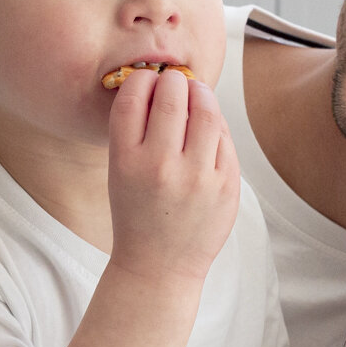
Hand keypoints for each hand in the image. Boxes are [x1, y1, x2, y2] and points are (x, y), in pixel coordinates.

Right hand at [106, 67, 239, 287]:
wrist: (159, 267)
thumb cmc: (137, 215)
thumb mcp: (119, 173)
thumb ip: (135, 131)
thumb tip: (159, 84)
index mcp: (127, 161)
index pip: (133, 98)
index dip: (142, 79)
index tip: (147, 79)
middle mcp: (161, 166)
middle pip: (172, 97)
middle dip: (174, 81)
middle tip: (174, 82)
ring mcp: (198, 177)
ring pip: (207, 111)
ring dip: (201, 93)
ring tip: (196, 93)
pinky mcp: (226, 186)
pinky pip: (225, 138)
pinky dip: (216, 124)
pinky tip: (208, 125)